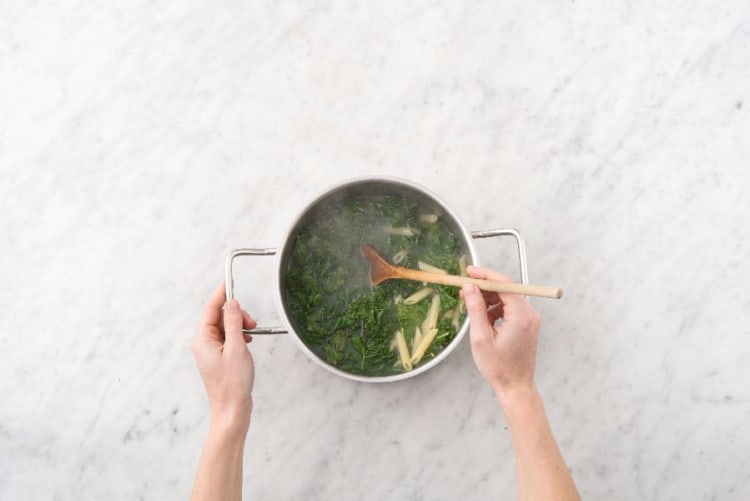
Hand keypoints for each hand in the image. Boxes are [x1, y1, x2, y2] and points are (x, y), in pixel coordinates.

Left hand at [192, 283, 256, 436]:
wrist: (231, 409)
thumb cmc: (233, 383)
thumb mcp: (237, 348)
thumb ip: (233, 323)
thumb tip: (231, 304)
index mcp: (203, 339)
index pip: (211, 308)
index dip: (221, 293)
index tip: (229, 281)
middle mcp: (203, 344)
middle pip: (218, 317)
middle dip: (236, 314)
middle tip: (251, 322)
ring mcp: (210, 351)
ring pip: (225, 327)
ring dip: (239, 325)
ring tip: (252, 332)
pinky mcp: (219, 358)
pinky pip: (228, 338)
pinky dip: (238, 335)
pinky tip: (247, 340)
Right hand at [461, 266, 540, 398]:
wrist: (515, 386)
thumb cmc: (499, 367)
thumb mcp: (481, 337)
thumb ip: (475, 309)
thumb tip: (469, 288)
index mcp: (520, 316)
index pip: (504, 284)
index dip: (485, 275)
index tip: (469, 272)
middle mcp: (529, 314)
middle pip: (506, 289)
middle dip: (485, 287)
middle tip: (465, 290)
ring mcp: (530, 319)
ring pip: (507, 298)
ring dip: (489, 300)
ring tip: (473, 310)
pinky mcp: (527, 325)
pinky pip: (510, 308)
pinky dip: (496, 309)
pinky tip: (484, 320)